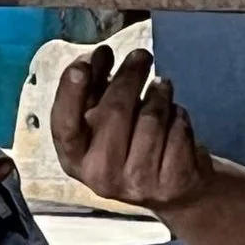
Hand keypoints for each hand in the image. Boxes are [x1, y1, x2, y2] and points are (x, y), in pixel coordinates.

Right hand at [51, 45, 213, 211]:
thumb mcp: (104, 120)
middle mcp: (101, 176)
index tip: (82, 65)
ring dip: (159, 93)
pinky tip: (175, 119)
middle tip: (141, 56)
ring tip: (162, 89)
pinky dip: (179, 114)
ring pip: (152, 117)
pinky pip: (178, 129)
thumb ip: (94, 88)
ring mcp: (138, 183)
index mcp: (75, 160)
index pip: (65, 126)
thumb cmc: (132, 144)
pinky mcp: (172, 182)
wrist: (176, 190)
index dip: (71, 94)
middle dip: (129, 75)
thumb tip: (98, 55)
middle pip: (114, 111)